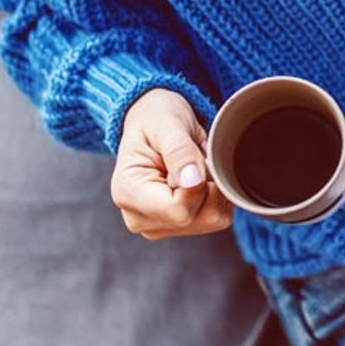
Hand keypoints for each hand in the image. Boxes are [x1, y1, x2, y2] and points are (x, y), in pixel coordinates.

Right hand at [111, 88, 232, 239]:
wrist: (152, 120)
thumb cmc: (156, 119)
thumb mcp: (167, 125)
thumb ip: (180, 152)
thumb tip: (193, 181)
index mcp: (128, 193)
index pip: (178, 210)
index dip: (199, 186)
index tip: (195, 160)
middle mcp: (138, 217)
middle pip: (197, 218)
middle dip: (208, 187)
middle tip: (196, 160)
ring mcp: (157, 226)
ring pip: (211, 221)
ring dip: (214, 191)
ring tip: (196, 168)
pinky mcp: (175, 226)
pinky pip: (215, 218)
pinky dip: (217, 197)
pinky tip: (200, 179)